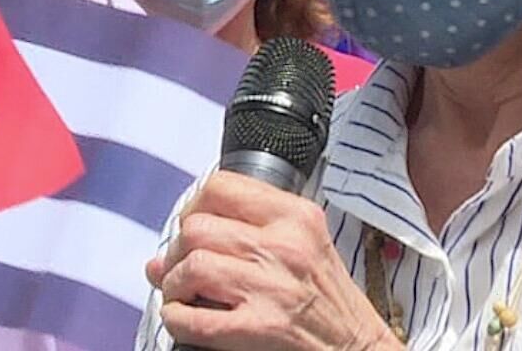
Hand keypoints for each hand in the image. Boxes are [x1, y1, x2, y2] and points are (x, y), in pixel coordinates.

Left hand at [145, 172, 399, 350]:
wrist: (359, 350)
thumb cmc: (330, 304)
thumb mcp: (303, 250)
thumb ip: (243, 238)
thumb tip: (161, 257)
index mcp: (296, 218)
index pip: (221, 186)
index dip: (192, 207)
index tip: (190, 226)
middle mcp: (285, 246)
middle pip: (197, 227)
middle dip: (177, 252)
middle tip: (180, 270)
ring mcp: (272, 287)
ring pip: (192, 266)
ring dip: (174, 285)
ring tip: (182, 296)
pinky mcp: (260, 328)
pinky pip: (193, 318)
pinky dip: (177, 320)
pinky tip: (184, 320)